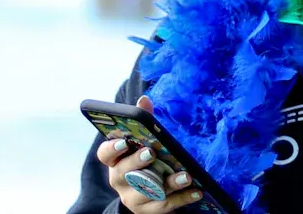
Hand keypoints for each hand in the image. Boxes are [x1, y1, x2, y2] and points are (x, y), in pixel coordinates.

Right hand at [96, 95, 202, 212]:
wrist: (152, 195)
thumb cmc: (148, 161)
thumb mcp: (145, 142)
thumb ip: (144, 121)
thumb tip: (144, 100)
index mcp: (116, 160)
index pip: (105, 155)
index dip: (111, 149)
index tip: (123, 142)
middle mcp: (120, 180)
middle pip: (124, 173)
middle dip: (137, 162)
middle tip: (151, 153)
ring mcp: (133, 198)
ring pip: (149, 190)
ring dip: (169, 183)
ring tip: (186, 175)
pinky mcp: (148, 211)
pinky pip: (165, 206)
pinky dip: (182, 198)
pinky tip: (197, 191)